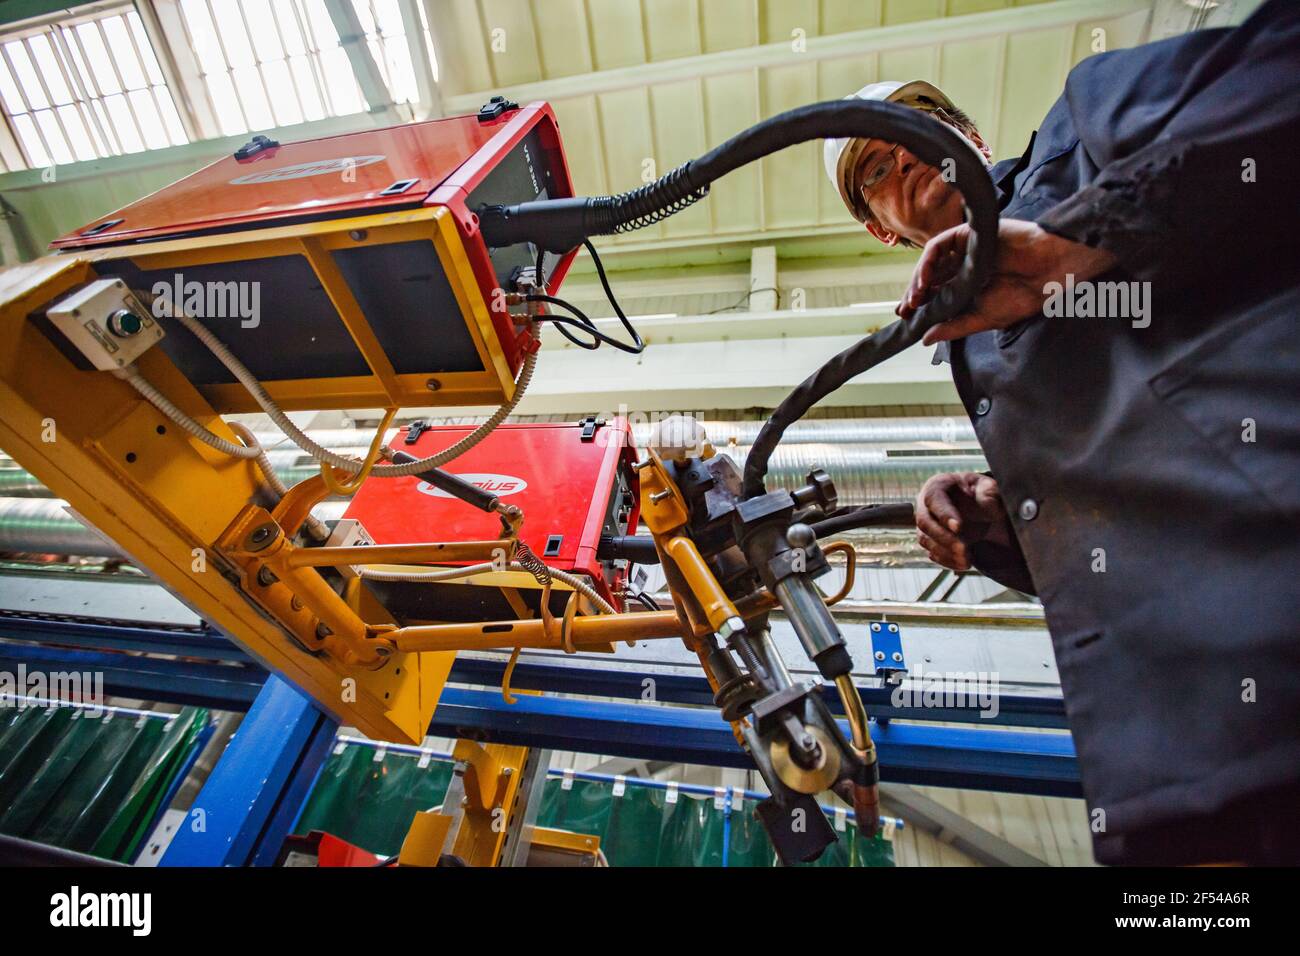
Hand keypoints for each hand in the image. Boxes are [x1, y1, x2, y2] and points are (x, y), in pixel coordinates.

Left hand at [897, 219, 1117, 343]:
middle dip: (914, 293)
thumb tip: (926, 340)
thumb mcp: (981, 318)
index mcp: (967, 286)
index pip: (935, 293)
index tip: (906, 317)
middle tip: (905, 309)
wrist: (1047, 271)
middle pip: (930, 277)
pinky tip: (925, 279)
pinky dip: (928, 261)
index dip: (919, 304)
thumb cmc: (1022, 296)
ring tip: (915, 298)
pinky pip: (939, 245)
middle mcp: (962, 267)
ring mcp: (964, 250)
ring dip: (918, 279)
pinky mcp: (967, 235)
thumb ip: (953, 327)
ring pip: (931, 262)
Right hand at [914, 472, 1011, 571]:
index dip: (944, 514)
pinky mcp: (929, 540)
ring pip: (926, 540)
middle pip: (925, 523)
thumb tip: (989, 503)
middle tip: (964, 549)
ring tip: (967, 562)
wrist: (975, 506)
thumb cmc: (978, 493)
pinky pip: (932, 553)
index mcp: (937, 486)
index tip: (959, 527)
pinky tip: (963, 564)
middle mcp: (925, 505)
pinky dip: (946, 561)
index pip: (934, 499)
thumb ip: (990, 492)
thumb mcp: (987, 487)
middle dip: (944, 538)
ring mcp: (925, 524)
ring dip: (945, 553)